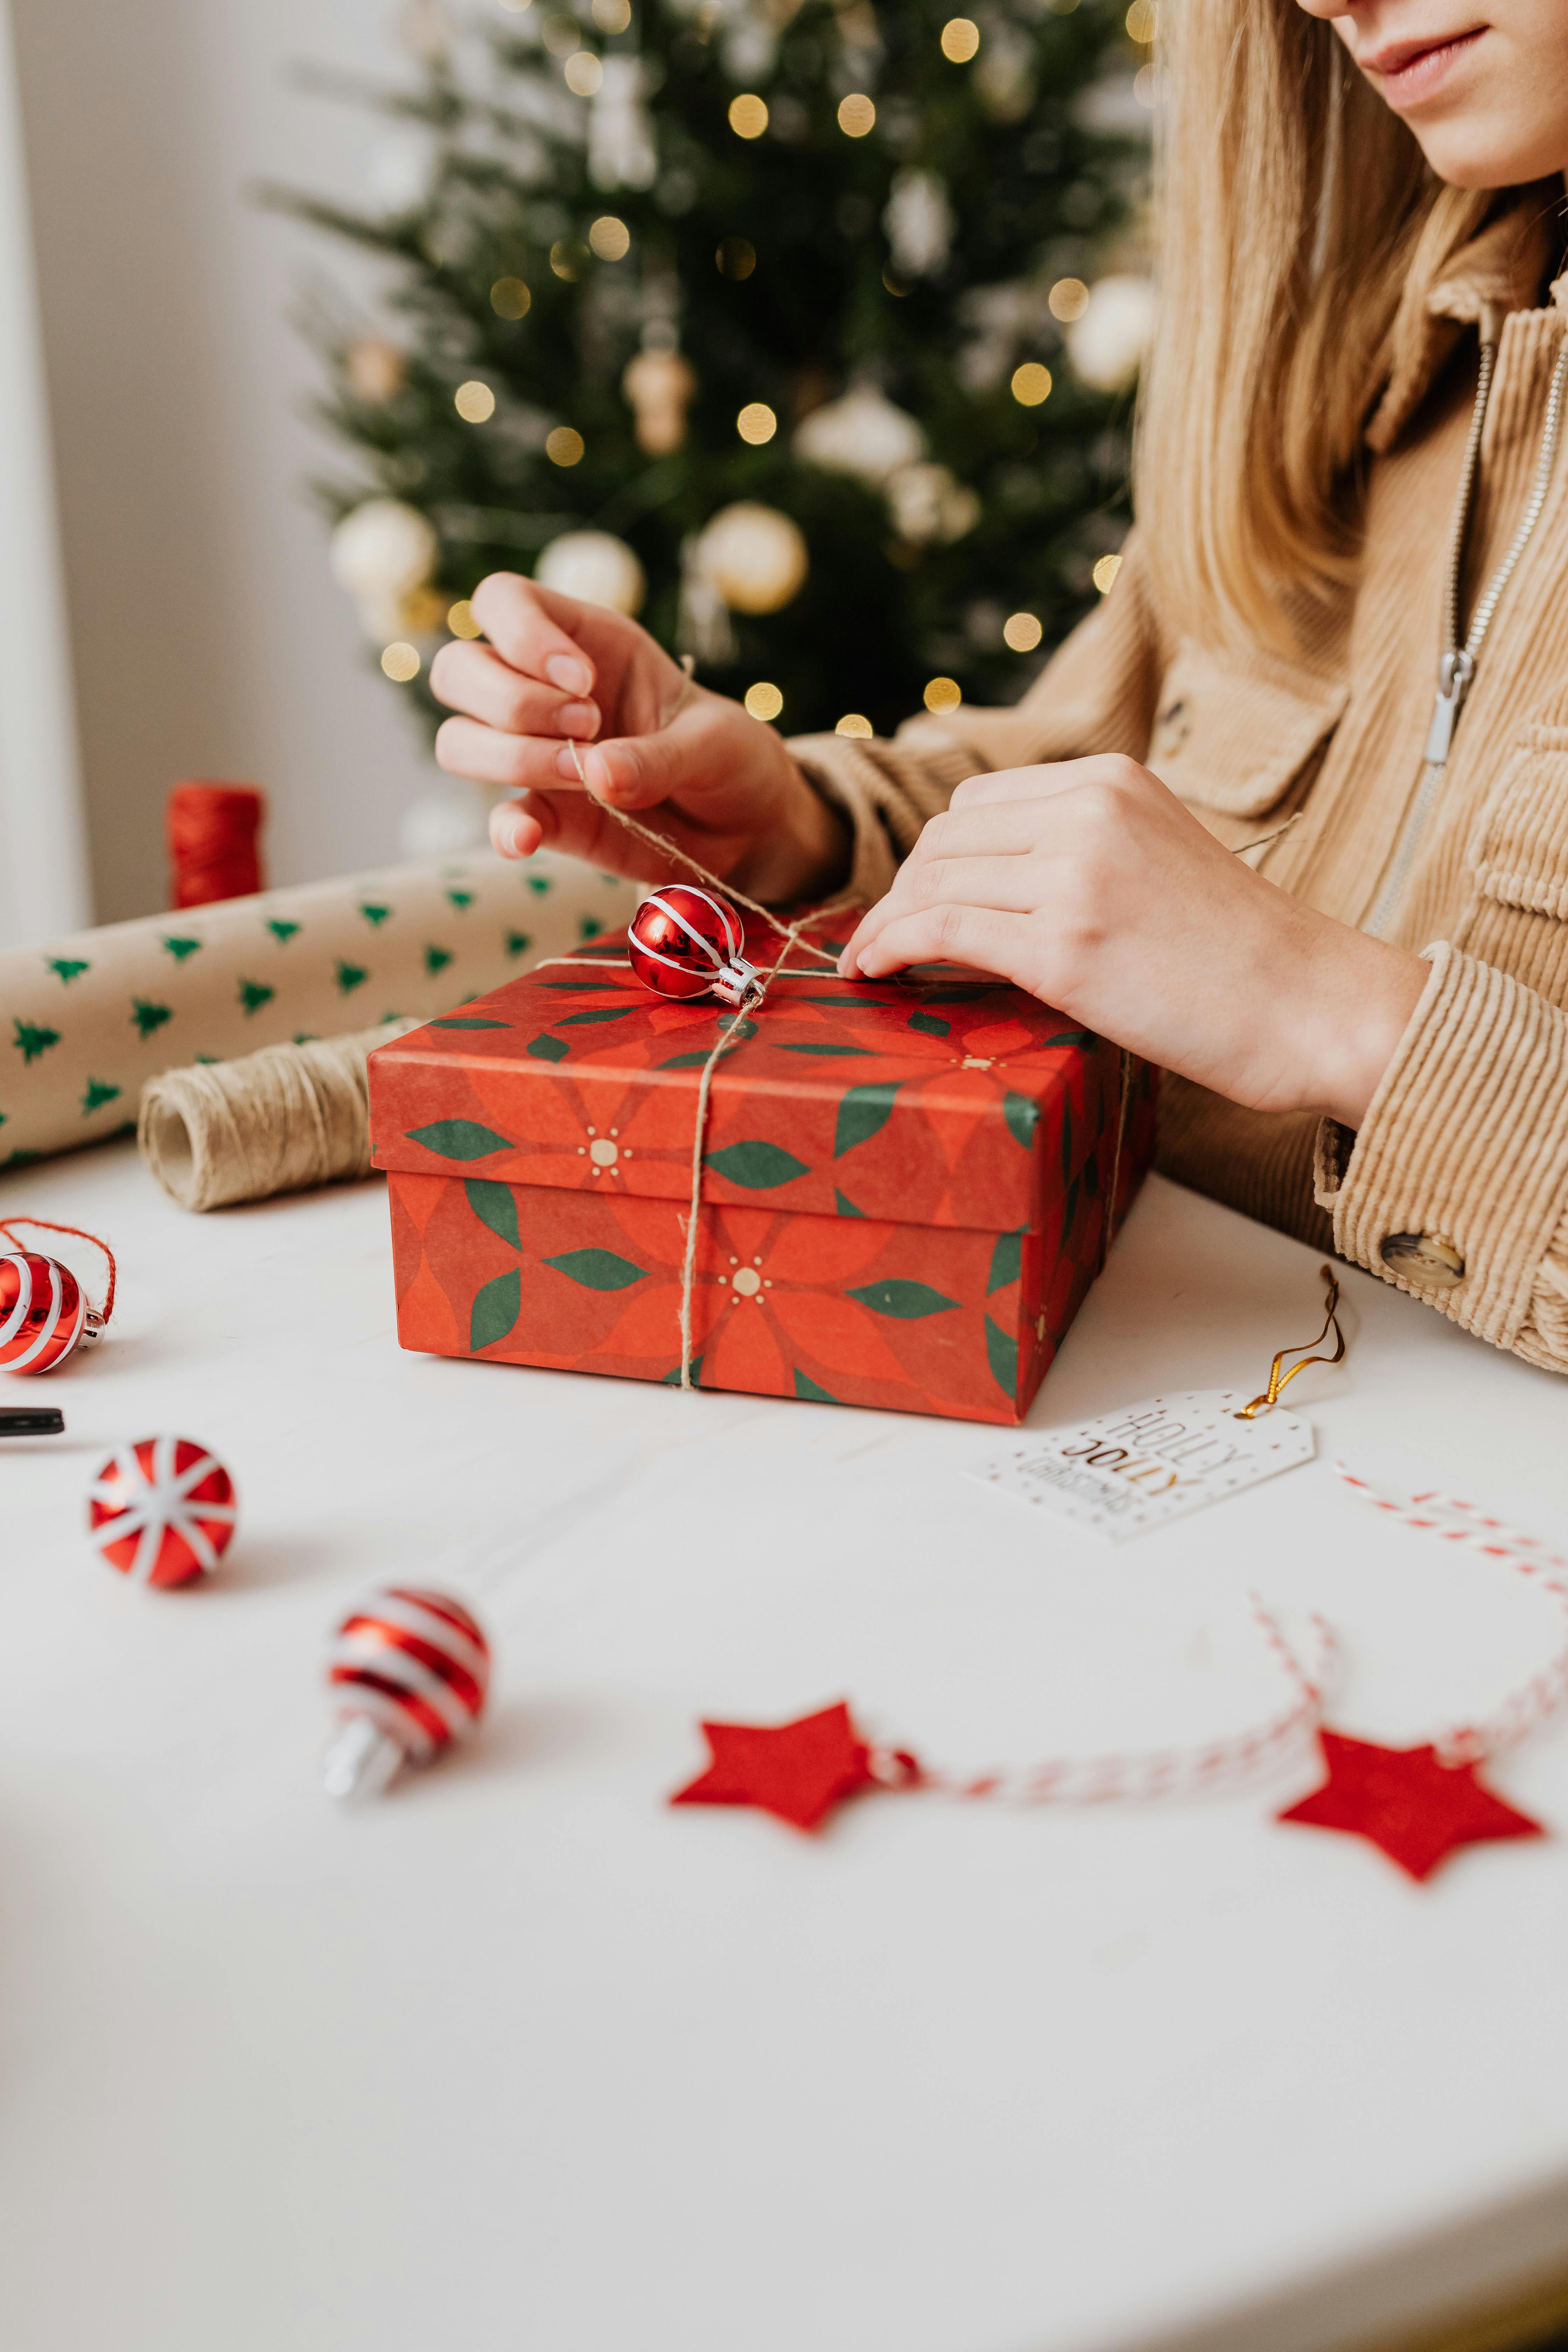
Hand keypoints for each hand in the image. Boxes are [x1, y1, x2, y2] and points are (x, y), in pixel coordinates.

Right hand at [430, 573, 848, 902]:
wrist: (744, 827)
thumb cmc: (727, 756)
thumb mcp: (714, 741)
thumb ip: (660, 754)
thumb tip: (597, 774)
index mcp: (585, 642)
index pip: (503, 601)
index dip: (521, 632)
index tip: (581, 679)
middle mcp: (543, 692)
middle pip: (458, 669)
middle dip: (513, 700)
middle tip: (589, 725)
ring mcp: (535, 754)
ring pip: (459, 741)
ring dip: (511, 757)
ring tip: (585, 777)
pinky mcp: (546, 816)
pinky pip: (500, 819)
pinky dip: (505, 829)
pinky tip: (528, 839)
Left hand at [839, 756, 1427, 1127]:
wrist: (1309, 1006)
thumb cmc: (1238, 956)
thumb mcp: (1157, 858)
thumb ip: (1084, 848)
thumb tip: (991, 880)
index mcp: (1111, 781)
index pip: (978, 802)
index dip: (935, 856)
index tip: (915, 898)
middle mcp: (1088, 812)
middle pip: (945, 837)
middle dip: (905, 890)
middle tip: (889, 937)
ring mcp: (1074, 876)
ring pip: (933, 882)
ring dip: (888, 923)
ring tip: (873, 959)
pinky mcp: (1064, 948)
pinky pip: (941, 931)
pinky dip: (891, 947)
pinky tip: (874, 972)